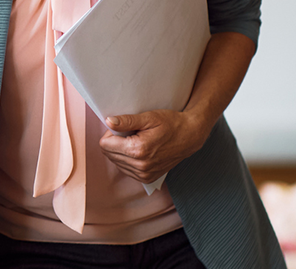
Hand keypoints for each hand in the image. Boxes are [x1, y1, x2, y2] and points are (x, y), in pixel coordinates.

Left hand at [98, 109, 213, 183]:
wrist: (190, 137)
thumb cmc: (171, 124)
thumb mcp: (149, 117)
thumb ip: (127, 121)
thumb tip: (108, 122)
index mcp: (138, 150)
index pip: (105, 144)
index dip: (111, 133)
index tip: (123, 128)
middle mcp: (139, 166)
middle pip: (108, 154)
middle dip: (115, 142)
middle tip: (132, 133)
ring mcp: (143, 175)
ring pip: (116, 162)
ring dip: (121, 152)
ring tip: (138, 142)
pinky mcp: (147, 179)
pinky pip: (126, 169)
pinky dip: (128, 160)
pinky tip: (140, 151)